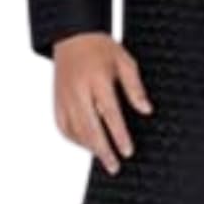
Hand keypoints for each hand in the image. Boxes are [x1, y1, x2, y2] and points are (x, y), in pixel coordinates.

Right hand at [51, 32, 152, 175]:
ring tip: (104, 159)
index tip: (127, 151)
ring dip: (89, 147)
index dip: (119, 135)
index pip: (109, 113)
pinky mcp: (56, 101)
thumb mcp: (125, 62)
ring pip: (75, 130)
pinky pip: (63, 126)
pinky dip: (75, 139)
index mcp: (97, 79)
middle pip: (90, 127)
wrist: (72, 36)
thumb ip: (135, 87)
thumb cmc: (101, 49)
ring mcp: (64, 97)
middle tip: (114, 167)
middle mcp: (78, 90)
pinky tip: (87, 145)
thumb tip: (146, 110)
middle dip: (103, 150)